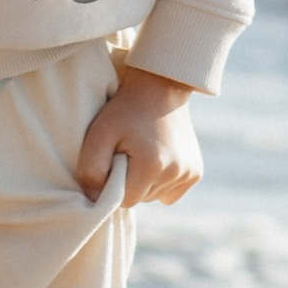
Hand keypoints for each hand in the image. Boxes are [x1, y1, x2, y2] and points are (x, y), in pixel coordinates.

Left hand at [75, 64, 202, 211]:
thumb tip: (94, 200)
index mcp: (152, 166)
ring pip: (156, 196)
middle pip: (142, 199)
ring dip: (145, 183)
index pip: (125, 200)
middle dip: (130, 183)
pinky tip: (156, 159)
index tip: (114, 160)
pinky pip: (171, 193)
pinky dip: (161, 182)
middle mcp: (175, 172)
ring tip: (141, 153)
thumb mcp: (99, 133)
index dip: (114, 183)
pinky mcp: (196, 172)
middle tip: (127, 153)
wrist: (159, 87)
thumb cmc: (124, 110)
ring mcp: (189, 172)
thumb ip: (91, 169)